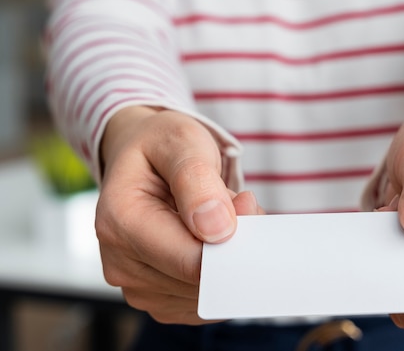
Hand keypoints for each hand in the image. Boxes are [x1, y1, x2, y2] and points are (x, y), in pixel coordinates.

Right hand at [96, 106, 260, 323]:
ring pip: (208, 293)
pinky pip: (205, 300)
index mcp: (119, 223)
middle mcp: (121, 264)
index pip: (191, 261)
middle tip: (237, 201)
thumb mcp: (180, 141)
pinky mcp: (159, 298)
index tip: (247, 203)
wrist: (141, 156)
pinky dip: (222, 271)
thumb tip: (217, 230)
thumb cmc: (160, 146)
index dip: (232, 239)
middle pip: (202, 281)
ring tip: (221, 215)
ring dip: (229, 257)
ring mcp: (138, 287)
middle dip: (233, 245)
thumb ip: (197, 181)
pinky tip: (214, 238)